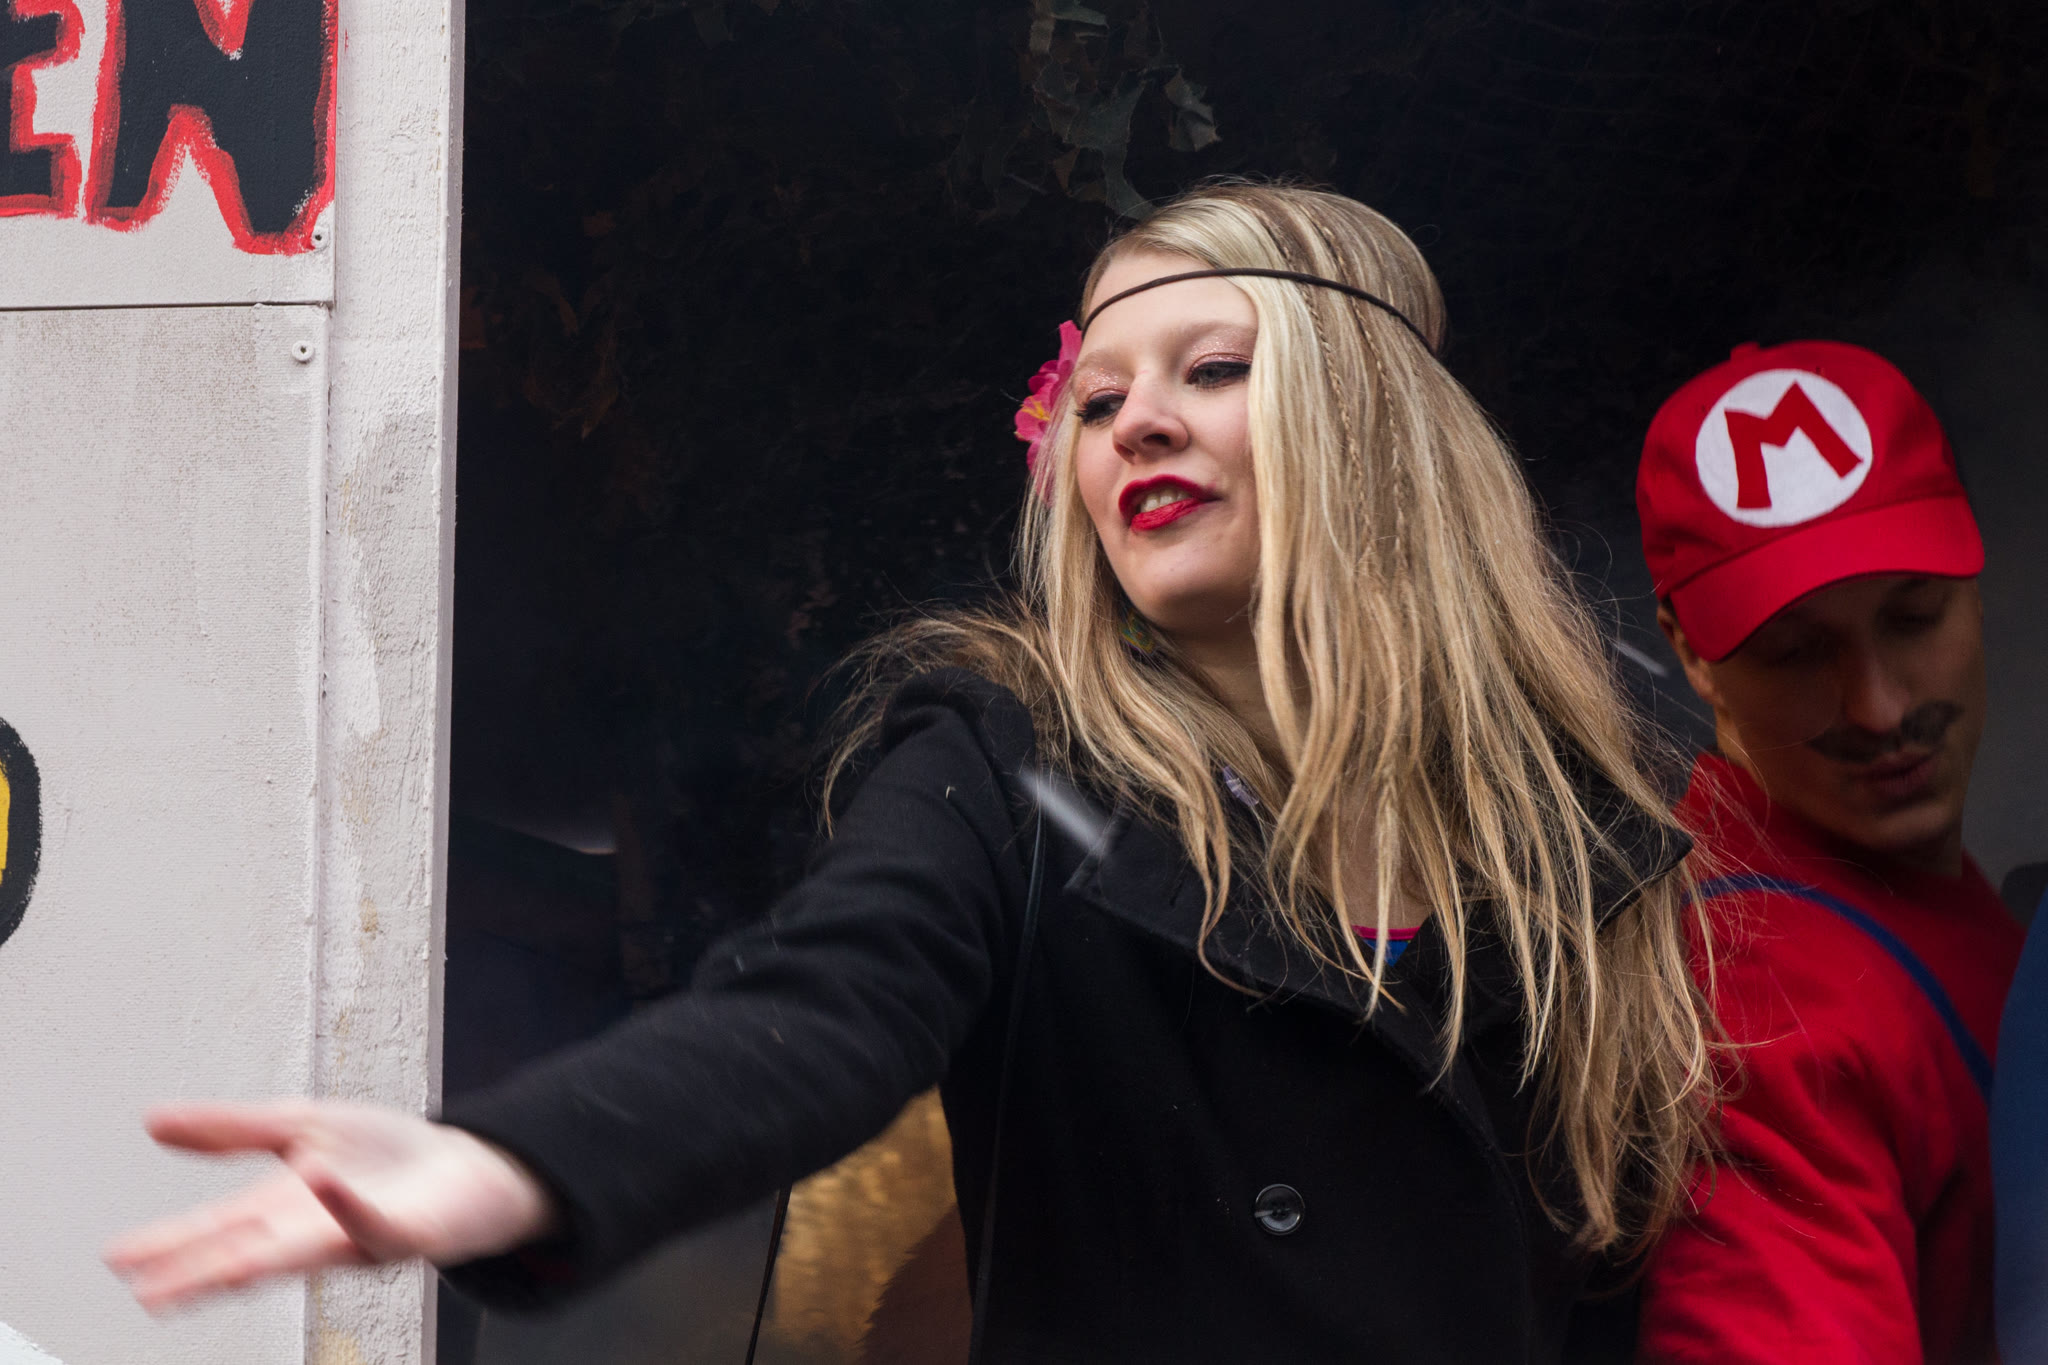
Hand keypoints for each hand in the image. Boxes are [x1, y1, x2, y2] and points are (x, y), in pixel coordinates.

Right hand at [104, 1100, 558, 1312]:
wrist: (468, 1166)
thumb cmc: (385, 1155)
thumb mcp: (300, 1125)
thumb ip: (231, 1129)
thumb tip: (152, 1120)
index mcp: (281, 1209)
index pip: (215, 1229)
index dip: (169, 1242)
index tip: (120, 1257)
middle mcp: (311, 1233)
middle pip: (248, 1256)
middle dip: (201, 1274)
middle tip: (149, 1292)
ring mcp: (357, 1237)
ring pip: (305, 1256)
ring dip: (263, 1262)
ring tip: (220, 1270)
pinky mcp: (407, 1233)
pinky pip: (377, 1223)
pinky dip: (349, 1205)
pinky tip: (322, 1184)